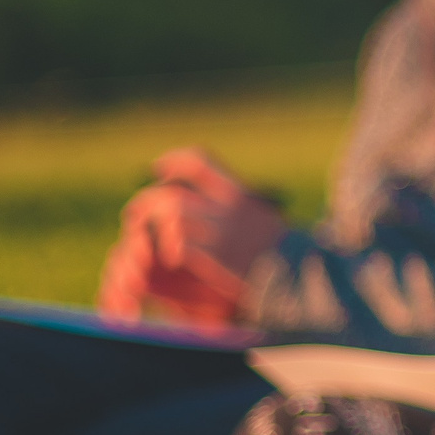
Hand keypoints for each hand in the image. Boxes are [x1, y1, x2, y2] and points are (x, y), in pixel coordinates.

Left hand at [97, 147, 287, 326]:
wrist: (300, 274)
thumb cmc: (282, 252)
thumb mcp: (261, 218)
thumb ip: (235, 209)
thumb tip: (206, 203)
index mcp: (239, 194)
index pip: (200, 162)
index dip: (173, 160)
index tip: (158, 168)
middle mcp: (228, 206)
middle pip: (174, 192)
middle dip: (148, 201)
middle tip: (135, 213)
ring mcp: (221, 229)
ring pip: (172, 214)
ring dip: (154, 226)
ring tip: (146, 240)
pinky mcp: (215, 253)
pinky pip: (179, 243)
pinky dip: (170, 249)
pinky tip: (172, 260)